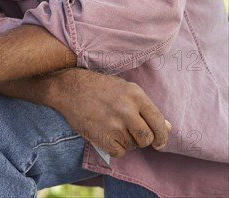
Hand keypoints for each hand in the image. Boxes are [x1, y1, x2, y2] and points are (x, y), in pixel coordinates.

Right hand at [54, 69, 171, 157]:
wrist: (70, 88)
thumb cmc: (100, 87)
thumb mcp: (125, 89)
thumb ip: (146, 108)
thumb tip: (168, 127)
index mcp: (136, 94)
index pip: (158, 122)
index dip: (162, 135)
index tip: (159, 142)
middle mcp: (128, 109)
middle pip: (147, 138)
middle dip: (143, 140)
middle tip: (133, 134)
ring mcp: (115, 124)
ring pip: (132, 146)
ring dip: (126, 141)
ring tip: (114, 126)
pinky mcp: (103, 137)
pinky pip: (119, 152)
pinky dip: (114, 147)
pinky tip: (106, 133)